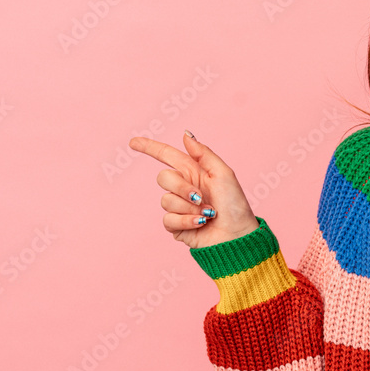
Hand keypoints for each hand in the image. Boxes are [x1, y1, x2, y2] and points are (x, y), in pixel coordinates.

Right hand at [129, 131, 259, 249]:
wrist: (236, 235)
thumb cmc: (235, 205)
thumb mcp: (224, 174)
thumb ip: (203, 154)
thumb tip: (185, 134)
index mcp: (194, 171)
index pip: (166, 155)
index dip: (149, 147)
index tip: (133, 142)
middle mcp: (184, 187)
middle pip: (163, 178)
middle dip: (182, 188)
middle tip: (201, 198)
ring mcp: (179, 207)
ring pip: (166, 200)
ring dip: (189, 208)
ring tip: (207, 214)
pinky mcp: (176, 225)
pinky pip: (168, 219)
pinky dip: (186, 221)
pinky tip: (200, 224)